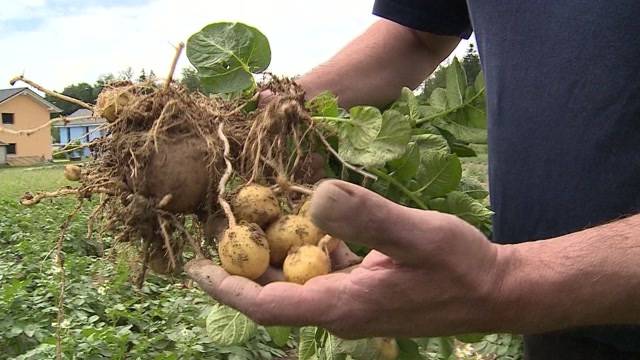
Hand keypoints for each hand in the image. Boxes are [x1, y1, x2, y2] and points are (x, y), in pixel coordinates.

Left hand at [186, 180, 507, 338]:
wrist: (495, 290)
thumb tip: (315, 197)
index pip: (268, 305)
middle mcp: (340, 310)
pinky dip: (306, 251)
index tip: (196, 268)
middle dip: (242, 267)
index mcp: (342, 305)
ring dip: (274, 257)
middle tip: (218, 232)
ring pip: (298, 282)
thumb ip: (366, 218)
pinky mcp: (365, 292)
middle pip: (275, 294)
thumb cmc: (460, 266)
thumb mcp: (416, 235)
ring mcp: (352, 303)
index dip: (228, 288)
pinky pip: (323, 273)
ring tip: (254, 223)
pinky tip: (307, 224)